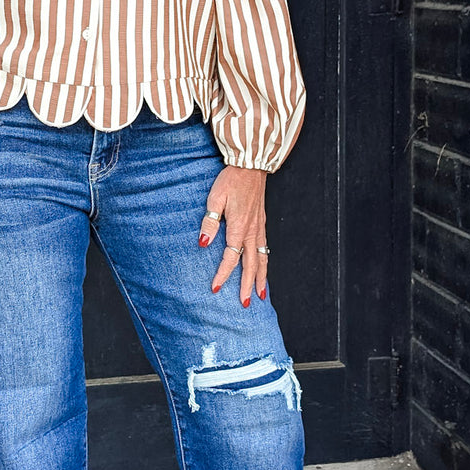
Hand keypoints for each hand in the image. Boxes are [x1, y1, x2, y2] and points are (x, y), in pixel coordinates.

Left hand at [198, 165, 267, 305]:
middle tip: (246, 304)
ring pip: (263, 259)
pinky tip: (263, 268)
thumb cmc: (231, 180)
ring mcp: (260, 227)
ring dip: (261, 278)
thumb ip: (210, 224)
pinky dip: (266, 263)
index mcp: (239, 228)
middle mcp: (252, 231)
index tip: (214, 289)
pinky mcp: (262, 222)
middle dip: (247, 285)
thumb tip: (203, 244)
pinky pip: (266, 248)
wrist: (251, 166)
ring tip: (260, 294)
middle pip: (251, 265)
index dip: (222, 275)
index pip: (230, 258)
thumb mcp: (215, 200)